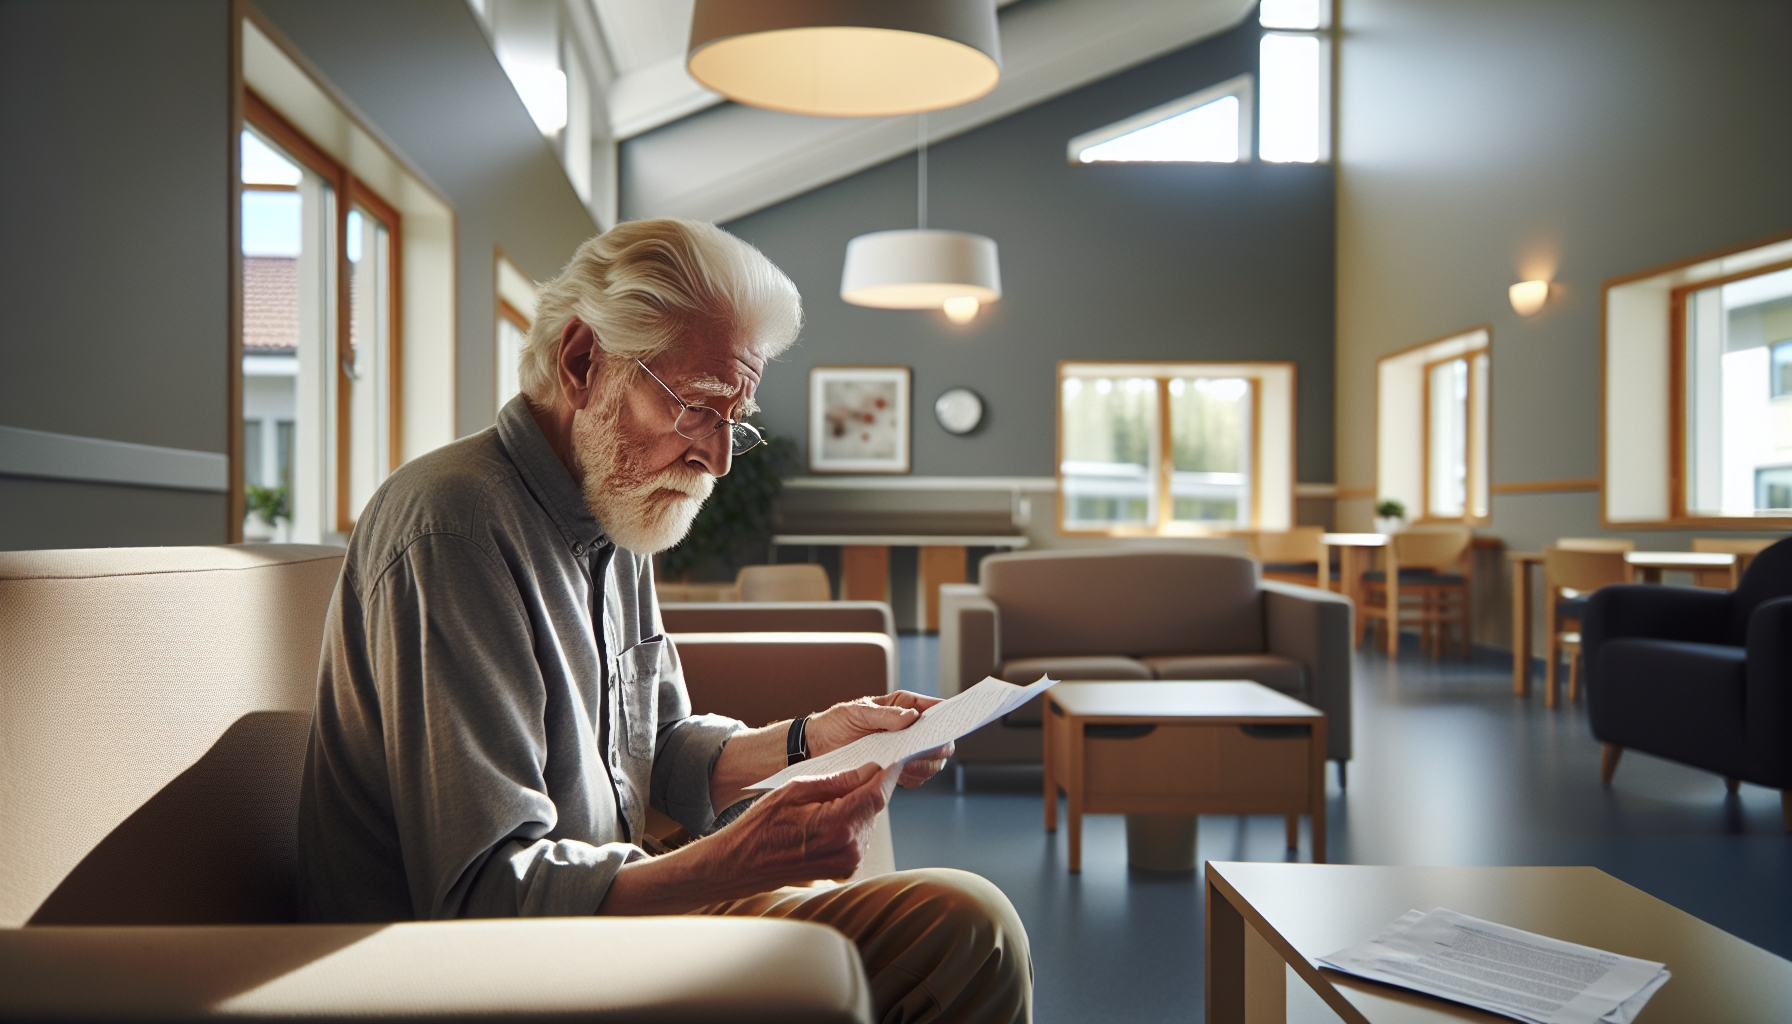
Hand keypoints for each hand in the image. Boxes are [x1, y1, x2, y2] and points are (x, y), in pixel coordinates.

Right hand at [601, 761, 892, 914]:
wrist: (740, 865)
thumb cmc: (759, 828)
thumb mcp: (793, 791)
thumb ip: (836, 781)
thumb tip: (867, 770)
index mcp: (838, 825)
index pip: (877, 793)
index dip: (886, 773)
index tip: (890, 759)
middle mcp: (849, 848)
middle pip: (873, 807)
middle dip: (864, 789)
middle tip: (843, 778)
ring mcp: (848, 863)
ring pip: (867, 822)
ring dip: (854, 808)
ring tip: (822, 806)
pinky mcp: (844, 870)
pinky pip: (858, 838)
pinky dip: (848, 825)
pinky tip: (823, 821)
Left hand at [806, 691, 954, 788]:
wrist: (816, 747)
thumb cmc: (835, 723)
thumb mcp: (857, 713)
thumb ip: (885, 715)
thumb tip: (912, 718)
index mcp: (903, 707)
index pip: (936, 709)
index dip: (949, 716)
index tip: (951, 724)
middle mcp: (908, 729)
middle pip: (941, 740)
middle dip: (937, 746)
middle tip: (924, 749)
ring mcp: (904, 751)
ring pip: (933, 762)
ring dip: (925, 764)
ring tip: (904, 762)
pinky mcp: (896, 770)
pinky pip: (917, 779)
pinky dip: (913, 778)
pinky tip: (898, 774)